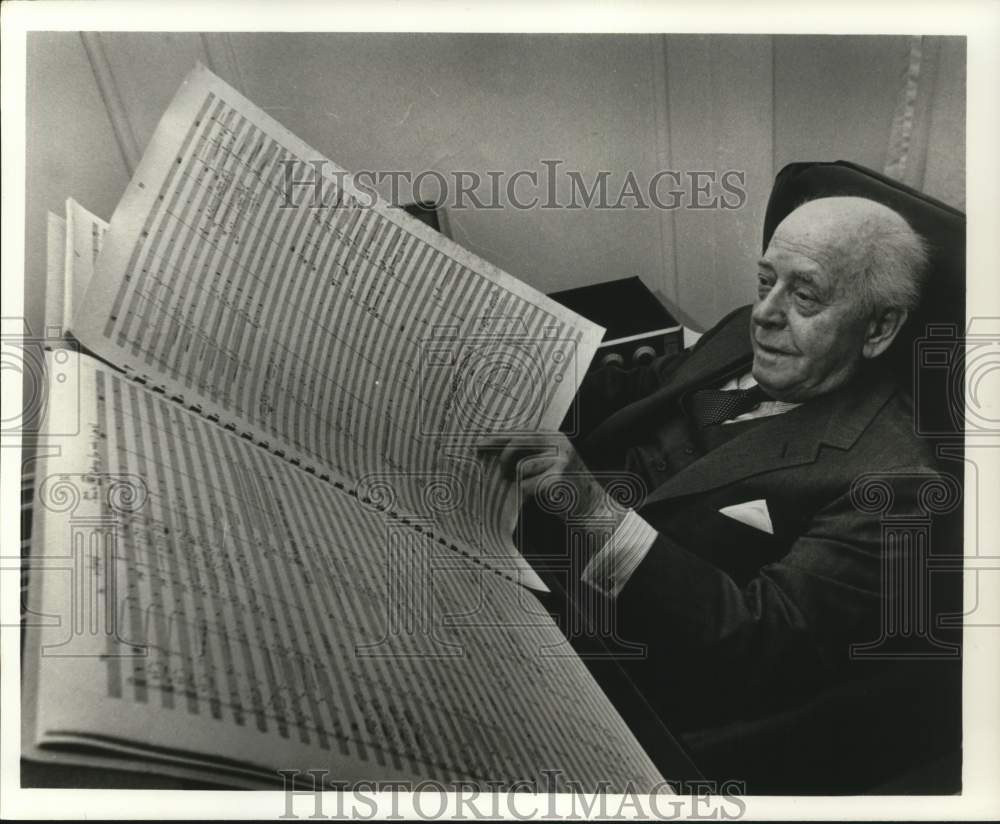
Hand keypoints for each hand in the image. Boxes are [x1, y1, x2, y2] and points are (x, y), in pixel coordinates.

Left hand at [477, 431, 626, 527]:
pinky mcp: (557, 480)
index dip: (497, 439)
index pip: (520, 433)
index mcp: (555, 437)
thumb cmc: (565, 486)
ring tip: (530, 488)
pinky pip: (526, 486)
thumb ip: (528, 454)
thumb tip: (494, 452)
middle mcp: (559, 444)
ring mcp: (560, 461)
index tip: (478, 446)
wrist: (592, 507)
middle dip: (503, 460)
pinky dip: (525, 494)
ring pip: (521, 468)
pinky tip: (538, 497)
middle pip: (517, 445)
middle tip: (502, 474)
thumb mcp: (549, 462)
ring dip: (519, 482)